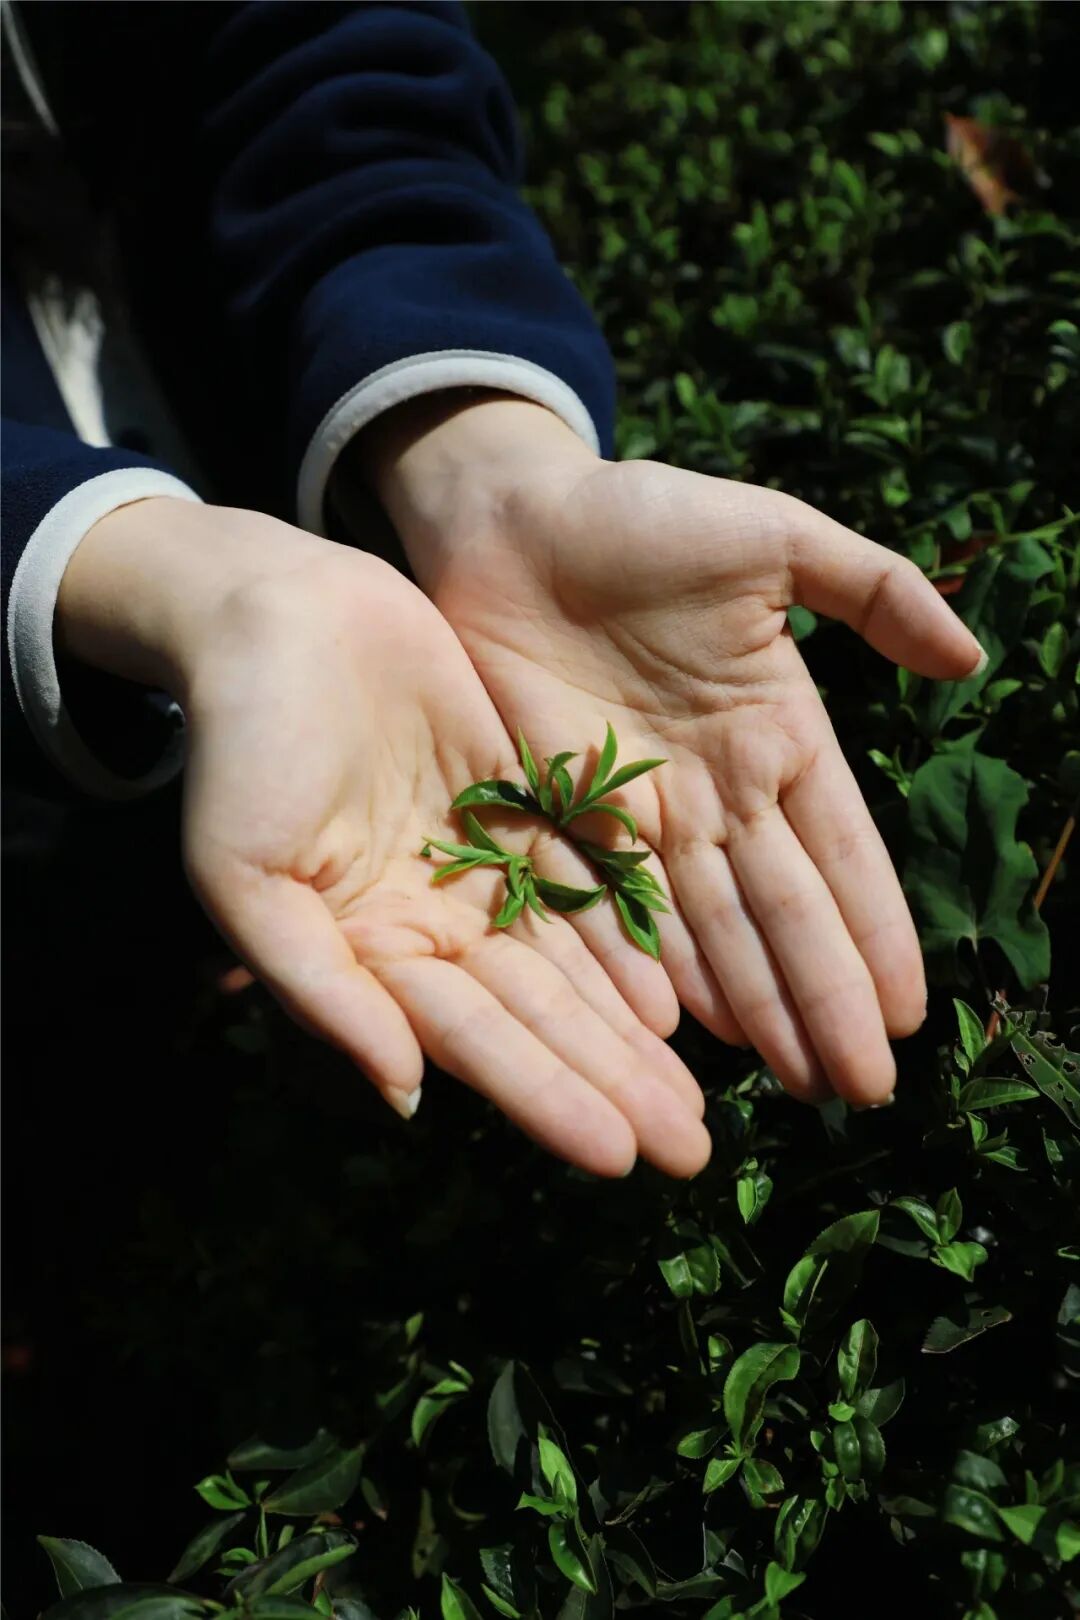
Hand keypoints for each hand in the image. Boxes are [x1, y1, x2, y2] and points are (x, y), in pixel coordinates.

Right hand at [57, 499, 709, 1176]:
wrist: (274, 617)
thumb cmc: (241, 749)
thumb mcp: (245, 878)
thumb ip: (323, 988)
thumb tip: (405, 1093)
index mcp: (370, 952)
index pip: (473, 1040)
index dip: (544, 1097)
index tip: (617, 1155)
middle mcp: (433, 924)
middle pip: (538, 1018)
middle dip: (608, 1085)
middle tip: (688, 1152)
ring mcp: (480, 868)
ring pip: (570, 965)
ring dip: (628, 1034)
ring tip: (693, 1101)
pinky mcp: (518, 805)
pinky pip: (584, 883)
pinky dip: (625, 938)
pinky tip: (674, 996)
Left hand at [361, 396, 985, 1107]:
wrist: (509, 514)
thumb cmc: (641, 517)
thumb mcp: (773, 536)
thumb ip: (873, 588)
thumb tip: (975, 661)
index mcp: (777, 733)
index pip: (841, 852)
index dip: (873, 933)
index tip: (907, 1014)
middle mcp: (716, 791)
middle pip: (779, 913)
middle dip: (822, 1000)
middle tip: (859, 1092)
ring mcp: (638, 813)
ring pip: (705, 930)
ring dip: (750, 1008)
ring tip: (792, 1084)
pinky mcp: (559, 815)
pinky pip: (609, 908)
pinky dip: (645, 971)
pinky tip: (681, 1035)